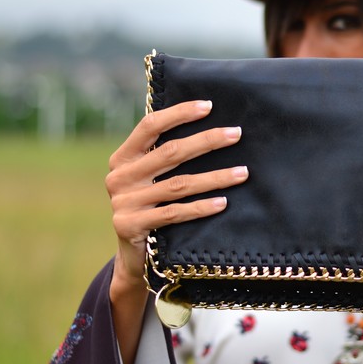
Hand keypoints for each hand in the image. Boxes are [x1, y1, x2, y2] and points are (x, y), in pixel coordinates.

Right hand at [105, 100, 248, 286]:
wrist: (133, 257)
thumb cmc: (150, 207)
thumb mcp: (149, 179)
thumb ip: (164, 156)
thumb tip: (210, 127)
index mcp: (123, 158)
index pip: (150, 126)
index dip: (179, 114)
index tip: (209, 106)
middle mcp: (119, 177)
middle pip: (170, 152)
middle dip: (207, 141)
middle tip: (236, 134)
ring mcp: (124, 202)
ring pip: (179, 185)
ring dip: (215, 177)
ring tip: (242, 172)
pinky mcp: (131, 226)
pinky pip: (174, 213)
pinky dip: (201, 207)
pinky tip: (223, 202)